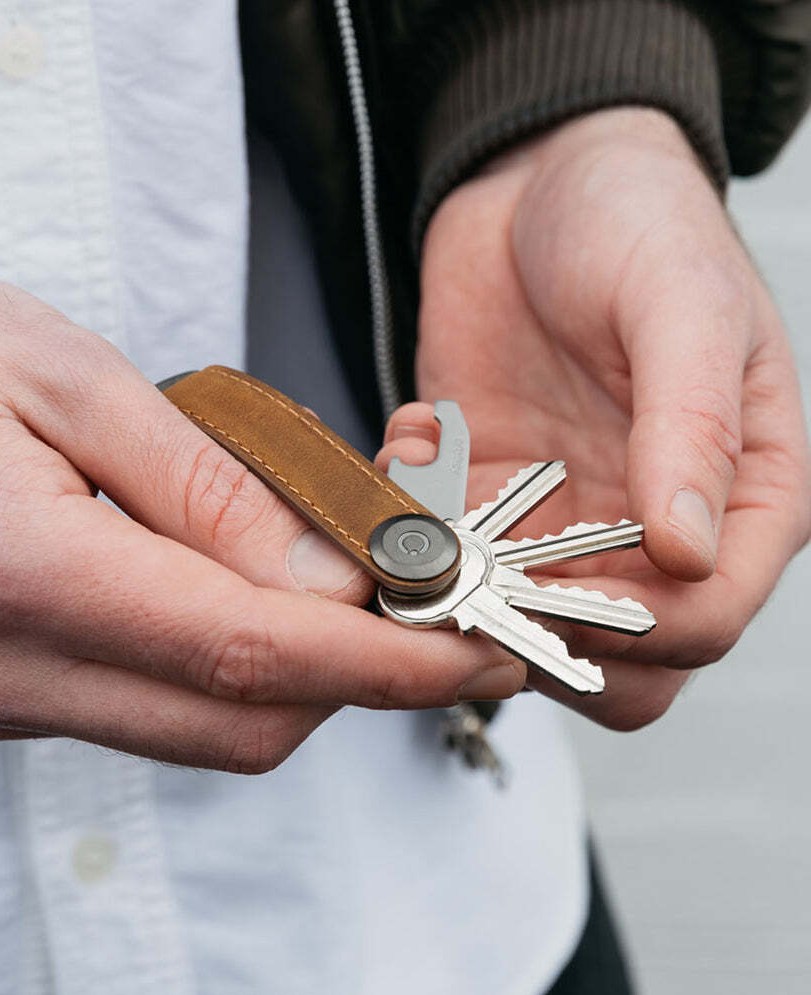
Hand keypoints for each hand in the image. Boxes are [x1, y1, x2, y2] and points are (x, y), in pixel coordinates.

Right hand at [0, 262, 521, 769]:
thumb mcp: (69, 378)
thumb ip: (207, 488)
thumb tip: (328, 581)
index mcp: (20, 575)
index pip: (250, 657)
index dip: (385, 664)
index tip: (475, 656)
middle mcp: (7, 671)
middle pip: (240, 723)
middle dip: (358, 672)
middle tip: (421, 593)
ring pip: (205, 723)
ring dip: (299, 661)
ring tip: (340, 569)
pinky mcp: (3, 692)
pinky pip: (155, 701)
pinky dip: (231, 656)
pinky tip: (246, 577)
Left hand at [377, 108, 810, 729]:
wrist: (541, 182)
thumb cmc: (639, 223)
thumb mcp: (682, 308)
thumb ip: (694, 430)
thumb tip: (691, 554)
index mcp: (740, 495)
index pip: (706, 622)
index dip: (635, 633)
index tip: (554, 590)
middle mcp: (652, 525)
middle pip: (614, 654)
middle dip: (537, 629)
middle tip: (476, 566)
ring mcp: (563, 514)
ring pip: (514, 614)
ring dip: (456, 573)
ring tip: (432, 478)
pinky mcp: (487, 487)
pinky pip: (444, 546)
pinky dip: (412, 514)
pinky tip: (417, 437)